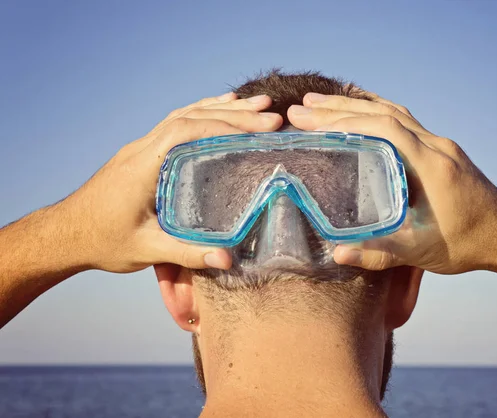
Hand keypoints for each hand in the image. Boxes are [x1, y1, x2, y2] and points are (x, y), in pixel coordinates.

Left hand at [64, 93, 281, 272]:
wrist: (65, 233)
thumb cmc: (102, 241)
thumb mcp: (146, 249)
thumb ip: (187, 253)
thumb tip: (228, 258)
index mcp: (143, 165)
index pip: (186, 131)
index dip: (224, 126)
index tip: (258, 128)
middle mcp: (142, 148)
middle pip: (191, 118)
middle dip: (234, 114)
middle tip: (271, 115)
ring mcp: (141, 147)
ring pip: (184, 115)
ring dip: (221, 108)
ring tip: (257, 104)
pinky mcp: (142, 152)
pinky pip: (176, 123)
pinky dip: (202, 113)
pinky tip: (221, 109)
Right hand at [288, 92, 496, 273]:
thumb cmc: (467, 244)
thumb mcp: (422, 253)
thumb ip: (379, 253)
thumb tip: (337, 254)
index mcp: (432, 166)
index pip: (386, 129)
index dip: (347, 122)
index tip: (313, 122)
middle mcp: (436, 146)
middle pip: (384, 113)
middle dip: (340, 108)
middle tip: (301, 108)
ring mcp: (439, 144)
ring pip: (393, 112)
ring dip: (355, 105)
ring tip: (318, 103)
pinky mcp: (439, 149)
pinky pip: (403, 120)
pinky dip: (375, 111)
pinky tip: (357, 110)